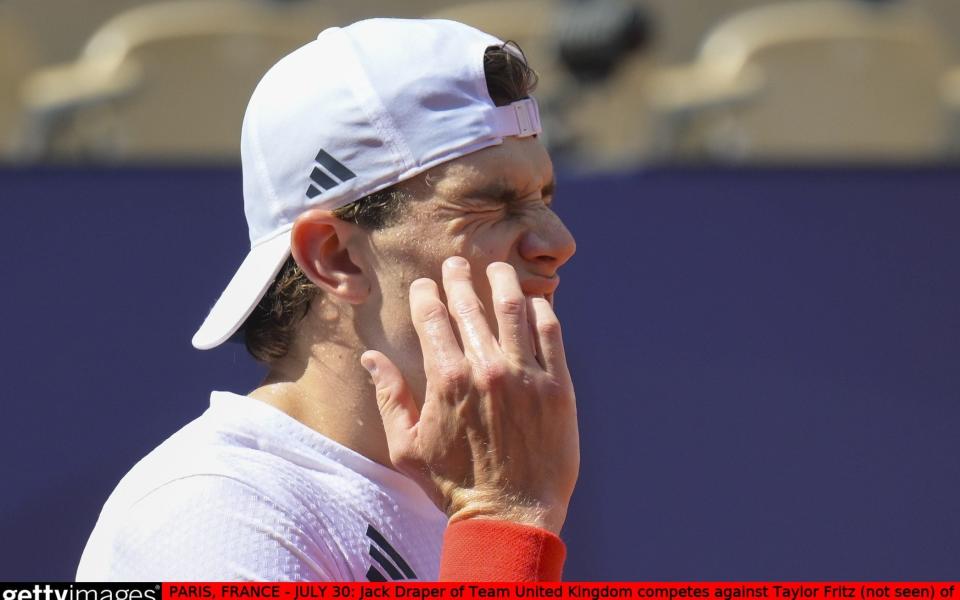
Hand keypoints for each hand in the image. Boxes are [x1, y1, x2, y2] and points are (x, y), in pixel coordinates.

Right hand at [360, 256, 578, 534]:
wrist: (511, 514)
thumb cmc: (455, 484)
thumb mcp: (407, 446)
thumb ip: (389, 397)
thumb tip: (370, 358)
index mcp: (446, 379)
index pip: (433, 317)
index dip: (427, 293)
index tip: (426, 285)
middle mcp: (486, 369)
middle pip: (471, 305)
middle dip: (459, 278)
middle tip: (456, 264)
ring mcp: (526, 375)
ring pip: (514, 309)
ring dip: (503, 282)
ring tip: (497, 270)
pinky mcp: (558, 386)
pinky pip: (550, 333)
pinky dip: (541, 310)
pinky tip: (534, 302)